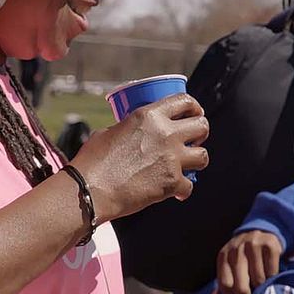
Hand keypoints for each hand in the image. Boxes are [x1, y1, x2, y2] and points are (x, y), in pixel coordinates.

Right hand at [69, 93, 208, 220]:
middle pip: (202, 125)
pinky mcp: (172, 182)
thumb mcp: (109, 132)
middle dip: (201, 132)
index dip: (194, 107)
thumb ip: (128, 128)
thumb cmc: (92, 162)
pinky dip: (183, 190)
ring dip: (197, 160)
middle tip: (194, 140)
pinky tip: (177, 192)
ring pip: (203, 155)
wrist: (90, 190)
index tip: (195, 113)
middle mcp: (165, 133)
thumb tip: (134, 133)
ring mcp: (171, 158)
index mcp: (149, 115)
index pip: (184, 101)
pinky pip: (190, 185)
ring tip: (189, 165)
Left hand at [217, 230, 282, 293]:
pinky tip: (269, 271)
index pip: (226, 286)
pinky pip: (271, 272)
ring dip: (262, 284)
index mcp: (223, 256)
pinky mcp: (269, 244)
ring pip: (258, 280)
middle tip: (252, 290)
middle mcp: (236, 249)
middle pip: (241, 287)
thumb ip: (223, 281)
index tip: (240, 293)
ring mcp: (253, 245)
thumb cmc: (243, 255)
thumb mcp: (229, 265)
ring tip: (261, 277)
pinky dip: (272, 276)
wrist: (260, 231)